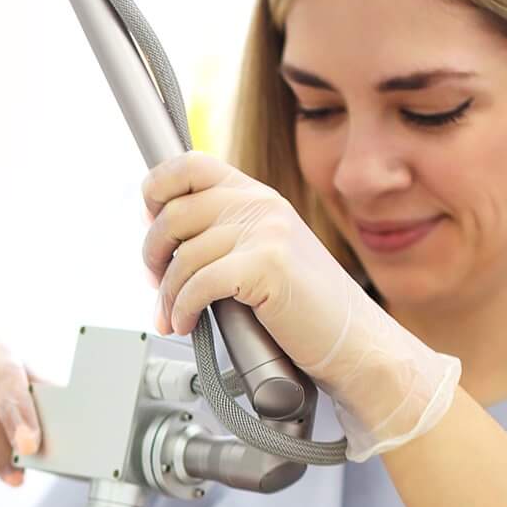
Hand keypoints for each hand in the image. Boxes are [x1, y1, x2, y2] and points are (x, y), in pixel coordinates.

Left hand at [141, 151, 458, 457]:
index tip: (151, 224)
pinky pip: (197, 284)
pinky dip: (182, 309)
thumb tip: (158, 241)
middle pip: (173, 214)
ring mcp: (266, 231)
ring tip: (172, 316)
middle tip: (156, 284)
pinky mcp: (266, 265)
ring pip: (182, 257)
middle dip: (152, 256)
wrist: (355, 341)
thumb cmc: (305, 309)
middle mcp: (262, 204)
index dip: (156, 191)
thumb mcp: (262, 254)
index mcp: (258, 195)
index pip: (188, 165)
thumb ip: (223, 236)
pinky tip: (185, 324)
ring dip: (167, 295)